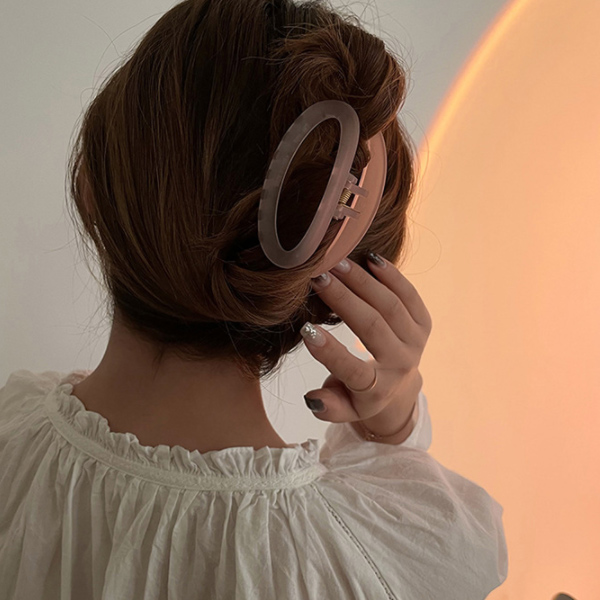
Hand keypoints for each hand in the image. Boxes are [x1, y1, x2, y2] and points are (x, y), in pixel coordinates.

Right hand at [301, 252, 431, 438]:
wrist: (397, 388)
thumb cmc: (359, 395)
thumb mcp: (342, 408)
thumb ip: (327, 406)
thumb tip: (312, 398)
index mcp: (376, 390)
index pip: (352, 371)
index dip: (329, 352)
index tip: (305, 328)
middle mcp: (400, 365)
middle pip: (373, 328)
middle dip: (343, 300)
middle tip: (318, 277)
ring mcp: (415, 342)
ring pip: (391, 306)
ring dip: (363, 282)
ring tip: (338, 263)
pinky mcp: (423, 324)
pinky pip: (410, 296)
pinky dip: (392, 276)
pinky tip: (370, 258)